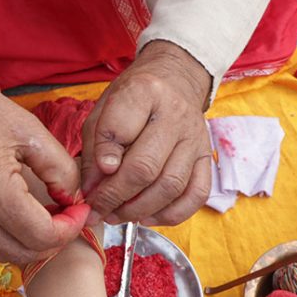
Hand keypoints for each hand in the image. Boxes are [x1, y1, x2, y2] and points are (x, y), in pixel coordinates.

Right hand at [0, 46, 86, 264]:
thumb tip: (73, 198)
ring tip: (41, 215)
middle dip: (52, 240)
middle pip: (24, 254)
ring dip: (27, 242)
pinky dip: (3, 236)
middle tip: (65, 215)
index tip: (79, 209)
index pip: (43, 237)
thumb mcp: (28, 130)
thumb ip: (60, 169)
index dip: (70, 228)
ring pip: (1, 253)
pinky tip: (13, 212)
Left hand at [81, 40, 212, 226]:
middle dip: (116, 197)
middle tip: (98, 210)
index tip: (90, 183)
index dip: (102, 162)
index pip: (119, 131)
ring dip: (139, 210)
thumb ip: (95, 148)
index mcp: (144, 93)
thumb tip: (92, 190)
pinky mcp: (206, 158)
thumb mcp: (103, 110)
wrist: (175, 80)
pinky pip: (196, 195)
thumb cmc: (134, 99)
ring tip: (116, 215)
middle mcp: (175, 115)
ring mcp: (195, 139)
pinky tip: (147, 216)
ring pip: (170, 186)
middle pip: (146, 167)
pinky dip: (170, 214)